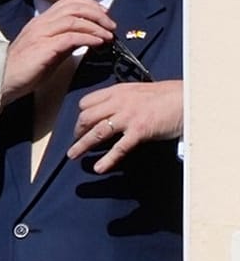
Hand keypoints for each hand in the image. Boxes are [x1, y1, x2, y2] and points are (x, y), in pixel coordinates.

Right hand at [2, 0, 114, 104]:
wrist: (2, 81)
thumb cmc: (24, 70)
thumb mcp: (49, 52)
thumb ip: (65, 42)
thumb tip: (86, 38)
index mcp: (41, 22)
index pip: (68, 3)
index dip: (89, 5)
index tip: (104, 14)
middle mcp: (41, 23)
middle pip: (74, 7)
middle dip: (97, 13)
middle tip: (111, 25)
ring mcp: (41, 33)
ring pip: (74, 19)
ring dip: (96, 26)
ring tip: (108, 35)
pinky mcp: (44, 47)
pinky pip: (71, 36)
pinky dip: (88, 37)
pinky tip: (98, 43)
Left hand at [68, 79, 183, 172]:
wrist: (187, 99)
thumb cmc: (167, 95)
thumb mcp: (138, 91)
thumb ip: (122, 99)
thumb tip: (111, 109)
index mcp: (117, 91)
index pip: (86, 102)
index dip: (80, 114)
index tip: (80, 124)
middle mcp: (118, 102)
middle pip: (86, 117)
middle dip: (77, 131)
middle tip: (75, 141)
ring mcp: (128, 117)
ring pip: (97, 132)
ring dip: (82, 145)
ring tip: (73, 155)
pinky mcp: (139, 131)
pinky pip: (119, 147)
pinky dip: (107, 159)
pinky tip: (99, 168)